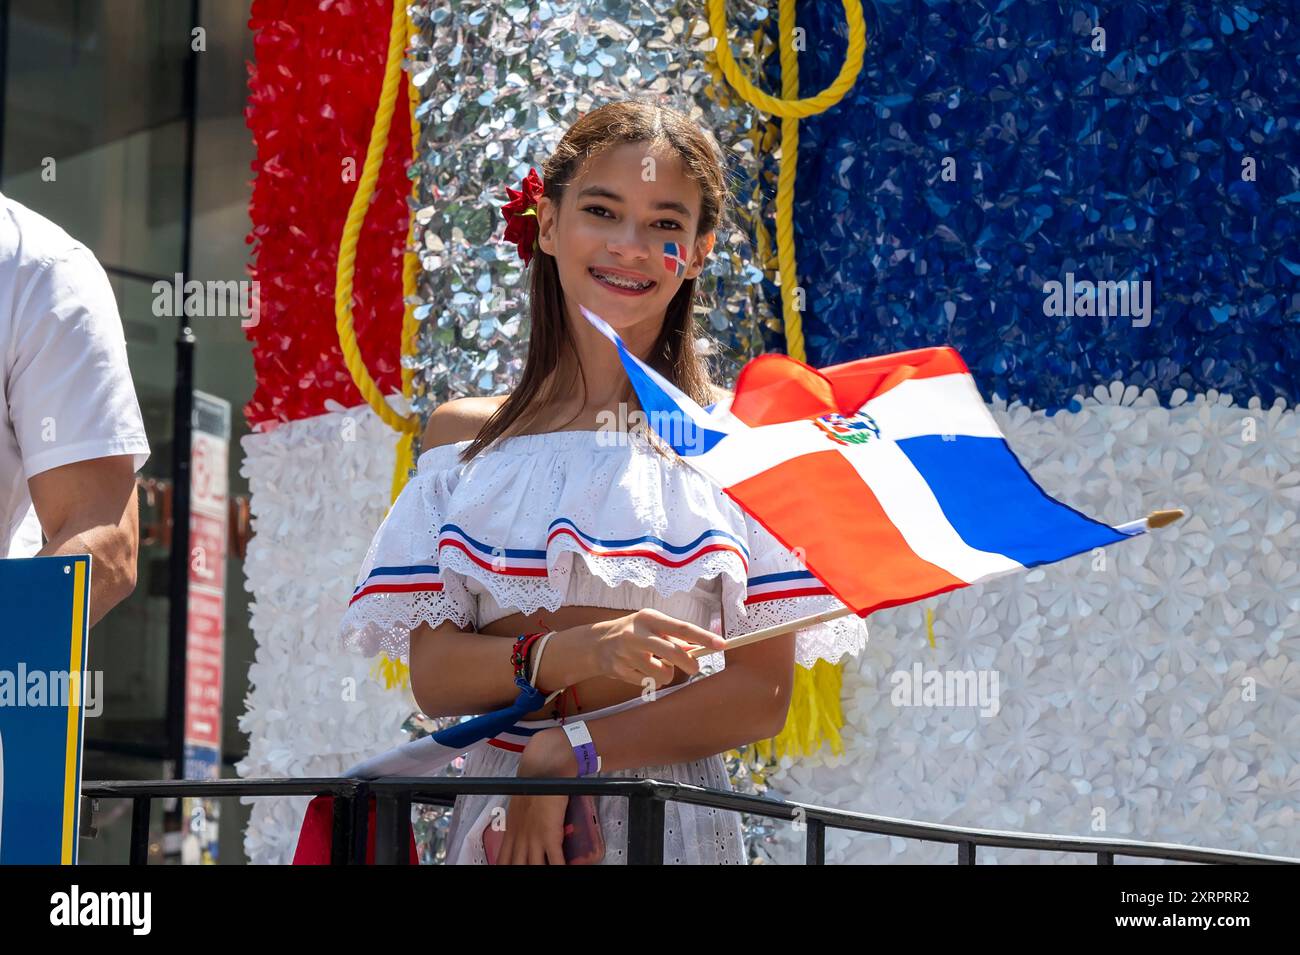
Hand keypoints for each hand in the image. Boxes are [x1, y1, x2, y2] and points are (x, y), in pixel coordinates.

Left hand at [494, 729, 576, 864]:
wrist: (544, 770)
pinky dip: (560, 867)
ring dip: (541, 870)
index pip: (503, 860)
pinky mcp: (550, 836)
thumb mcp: (519, 805)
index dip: (505, 868)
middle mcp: (520, 839)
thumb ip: (520, 822)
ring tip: (547, 870)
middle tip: (530, 870)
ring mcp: (534, 839)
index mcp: (511, 832)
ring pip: (535, 867)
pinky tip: (564, 868)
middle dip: (522, 870)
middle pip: (517, 866)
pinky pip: (556, 861)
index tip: (507, 870)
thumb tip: (526, 830)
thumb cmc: (534, 784)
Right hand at [588, 608, 728, 689]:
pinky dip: (650, 680)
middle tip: (694, 667)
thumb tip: (698, 648)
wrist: (595, 644)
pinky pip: (647, 683)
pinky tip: (640, 670)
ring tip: (656, 666)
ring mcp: (627, 653)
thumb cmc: (632, 633)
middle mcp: (637, 634)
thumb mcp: (650, 626)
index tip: (722, 644)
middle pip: (674, 653)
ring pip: (662, 674)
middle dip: (689, 664)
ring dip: (666, 674)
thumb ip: (673, 637)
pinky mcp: (620, 670)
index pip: (681, 628)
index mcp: (649, 618)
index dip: (703, 637)